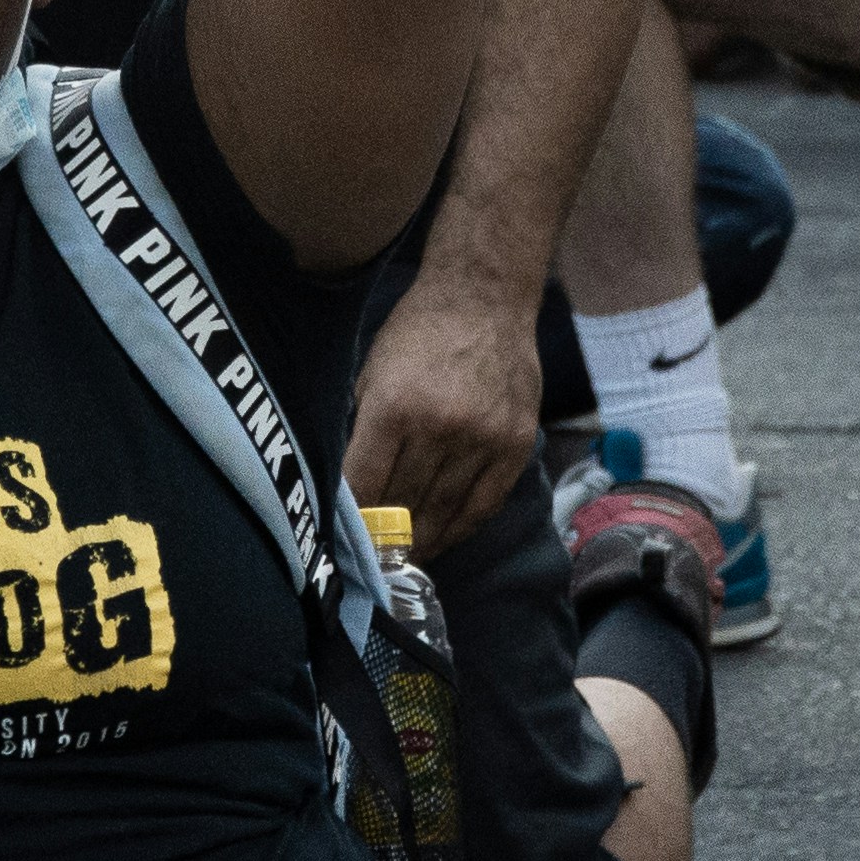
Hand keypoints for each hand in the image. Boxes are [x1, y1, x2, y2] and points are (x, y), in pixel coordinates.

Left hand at [345, 272, 542, 550]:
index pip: (366, 483)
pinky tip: (445, 537)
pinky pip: (485, 502)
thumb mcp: (372, 371)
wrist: (483, 297)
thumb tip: (354, 487)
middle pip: (405, 503)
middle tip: (374, 563)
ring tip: (407, 560)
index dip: (354, 521)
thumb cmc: (418, 330)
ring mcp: (482, 437)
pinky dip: (462, 527)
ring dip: (423, 540)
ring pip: (445, 510)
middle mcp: (439, 426)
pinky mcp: (514, 444)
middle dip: (386, 538)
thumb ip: (364, 427)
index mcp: (394, 405)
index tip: (345, 543)